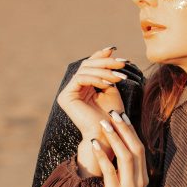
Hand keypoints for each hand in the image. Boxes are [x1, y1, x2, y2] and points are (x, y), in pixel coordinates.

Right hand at [56, 45, 129, 164]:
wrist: (108, 137)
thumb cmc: (113, 117)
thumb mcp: (111, 89)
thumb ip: (107, 72)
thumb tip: (109, 50)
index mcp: (83, 87)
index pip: (90, 66)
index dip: (101, 56)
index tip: (114, 49)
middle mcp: (73, 89)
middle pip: (87, 66)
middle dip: (105, 63)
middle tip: (121, 63)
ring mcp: (67, 93)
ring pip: (84, 71)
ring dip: (103, 71)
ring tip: (118, 75)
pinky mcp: (65, 97)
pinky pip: (80, 79)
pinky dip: (95, 78)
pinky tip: (108, 82)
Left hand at [89, 109, 148, 186]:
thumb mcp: (129, 186)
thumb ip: (127, 169)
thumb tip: (118, 147)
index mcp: (144, 177)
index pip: (140, 148)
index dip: (131, 131)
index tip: (122, 116)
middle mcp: (139, 180)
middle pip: (135, 148)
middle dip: (124, 129)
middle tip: (113, 114)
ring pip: (125, 156)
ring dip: (114, 138)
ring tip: (103, 124)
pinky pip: (110, 170)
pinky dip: (102, 155)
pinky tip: (94, 144)